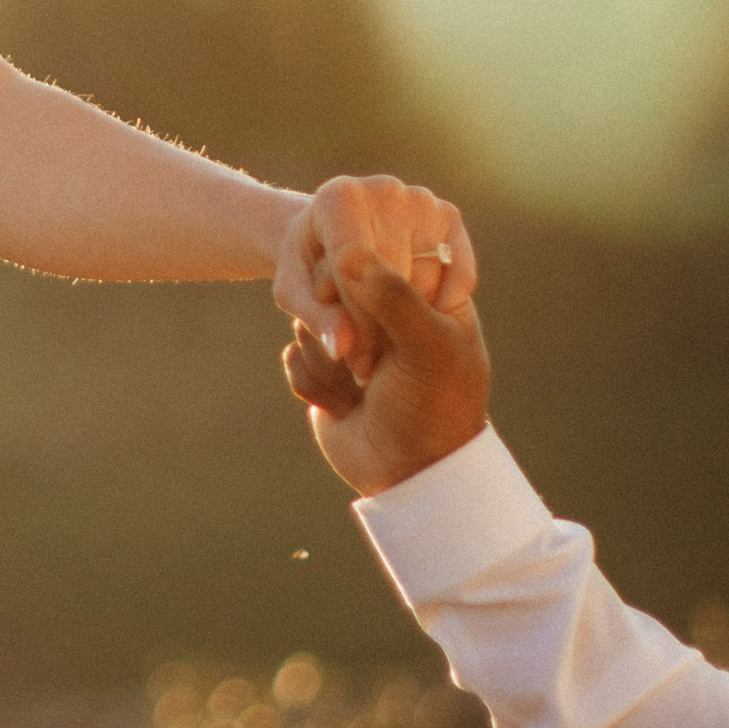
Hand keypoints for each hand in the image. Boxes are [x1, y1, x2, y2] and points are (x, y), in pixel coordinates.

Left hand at [273, 174, 476, 366]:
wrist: (333, 236)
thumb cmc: (307, 268)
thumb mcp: (295, 295)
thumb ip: (317, 320)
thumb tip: (342, 348)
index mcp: (339, 198)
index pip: (353, 266)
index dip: (354, 318)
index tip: (350, 358)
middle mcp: (383, 188)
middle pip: (391, 273)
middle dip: (379, 326)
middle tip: (365, 364)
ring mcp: (420, 199)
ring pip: (426, 276)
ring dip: (410, 321)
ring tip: (386, 348)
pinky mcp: (448, 214)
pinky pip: (459, 271)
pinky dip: (443, 304)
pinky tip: (416, 324)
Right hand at [283, 253, 492, 494]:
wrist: (409, 477)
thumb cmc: (434, 409)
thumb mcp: (427, 347)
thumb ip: (392, 296)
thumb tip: (349, 250)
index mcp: (422, 296)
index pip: (374, 256)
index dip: (357, 276)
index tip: (355, 302)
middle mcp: (384, 314)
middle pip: (332, 287)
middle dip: (339, 329)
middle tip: (364, 363)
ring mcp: (352, 342)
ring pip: (308, 322)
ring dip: (328, 363)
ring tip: (359, 389)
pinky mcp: (323, 371)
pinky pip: (294, 356)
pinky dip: (313, 383)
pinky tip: (341, 405)